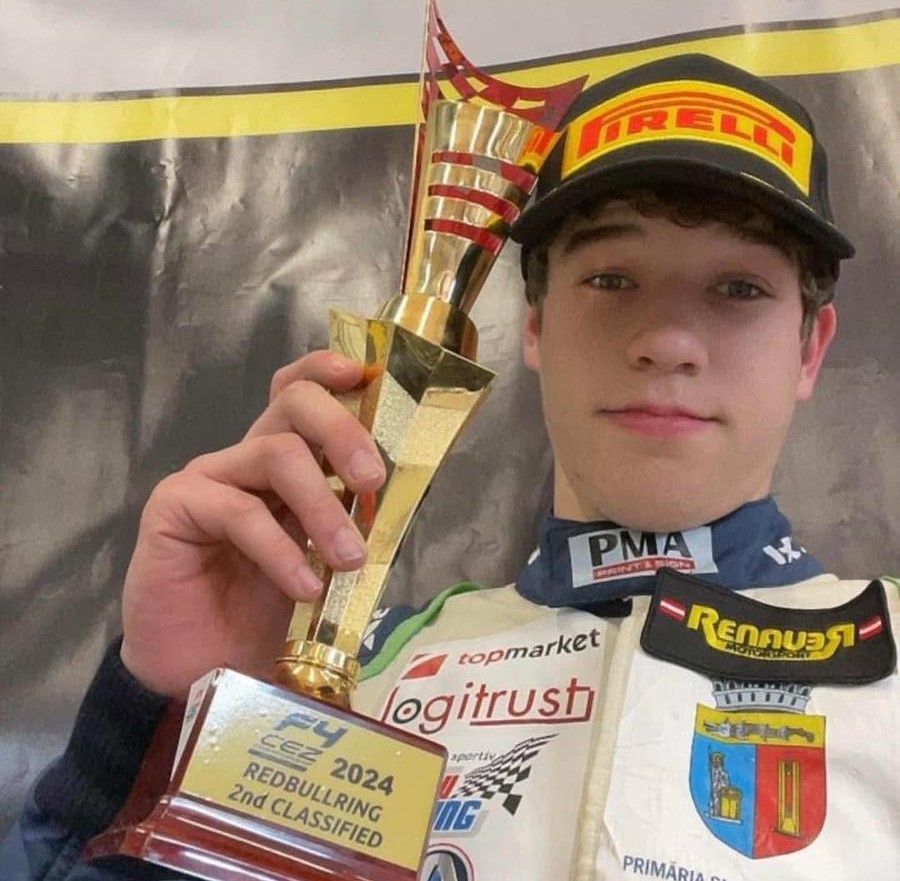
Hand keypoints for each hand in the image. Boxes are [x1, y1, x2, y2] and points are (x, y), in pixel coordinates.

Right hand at [119, 351, 384, 696]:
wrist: (209, 666)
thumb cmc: (267, 610)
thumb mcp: (323, 557)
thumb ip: (349, 516)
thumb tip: (403, 489)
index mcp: (283, 460)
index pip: (299, 394)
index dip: (328, 374)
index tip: (366, 375)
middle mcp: (247, 457)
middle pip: (293, 405)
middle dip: (342, 431)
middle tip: (373, 479)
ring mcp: (208, 477)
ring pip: (275, 454)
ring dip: (323, 507)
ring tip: (349, 558)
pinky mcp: (175, 507)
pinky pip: (239, 511)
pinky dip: (281, 549)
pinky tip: (305, 586)